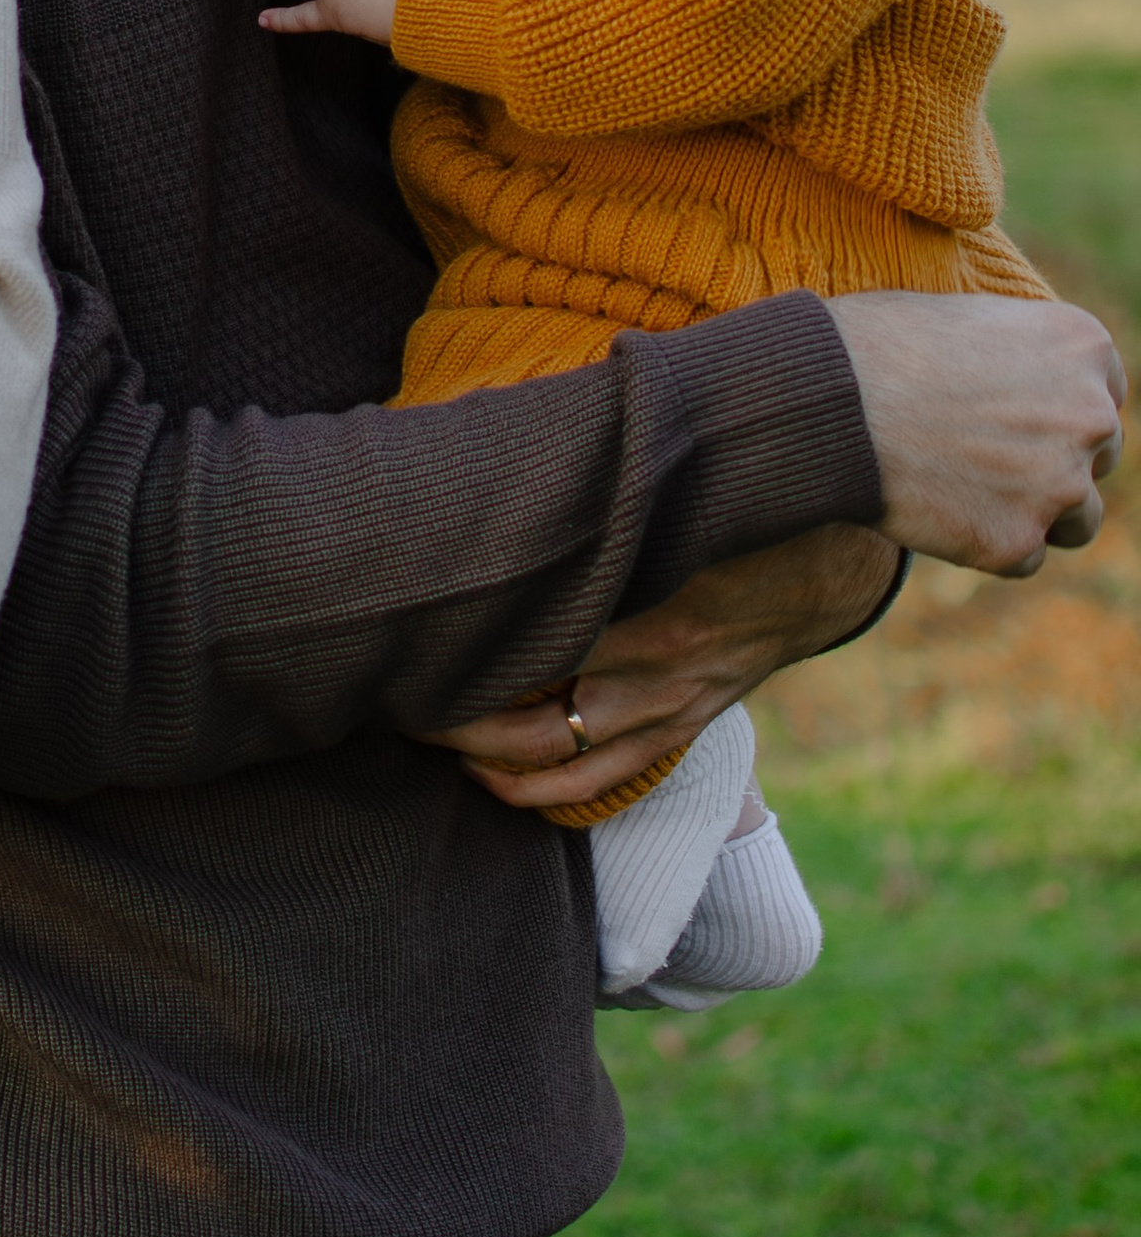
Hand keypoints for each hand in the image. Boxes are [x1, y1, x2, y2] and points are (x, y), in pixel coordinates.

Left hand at [413, 525, 898, 811]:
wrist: (833, 556)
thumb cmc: (736, 505)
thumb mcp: (668, 485)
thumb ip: (592, 480)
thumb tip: (502, 442)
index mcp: (645, 611)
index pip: (531, 654)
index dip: (464, 663)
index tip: (409, 650)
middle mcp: (656, 675)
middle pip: (535, 729)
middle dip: (462, 727)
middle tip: (403, 705)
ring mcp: (674, 708)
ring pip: (566, 768)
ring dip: (496, 766)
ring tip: (440, 746)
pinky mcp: (689, 723)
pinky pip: (612, 779)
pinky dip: (552, 793)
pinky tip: (503, 781)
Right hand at [827, 290, 1124, 574]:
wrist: (827, 403)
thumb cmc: (876, 345)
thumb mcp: (967, 316)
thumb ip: (1020, 353)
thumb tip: (1027, 384)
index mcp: (1082, 347)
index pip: (1103, 394)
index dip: (1059, 410)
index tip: (1018, 420)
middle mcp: (1091, 415)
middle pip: (1099, 456)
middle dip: (1054, 461)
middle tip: (985, 458)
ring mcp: (1060, 484)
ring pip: (1077, 517)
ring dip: (1033, 511)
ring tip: (963, 491)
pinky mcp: (1017, 542)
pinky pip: (1023, 556)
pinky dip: (986, 544)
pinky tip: (938, 513)